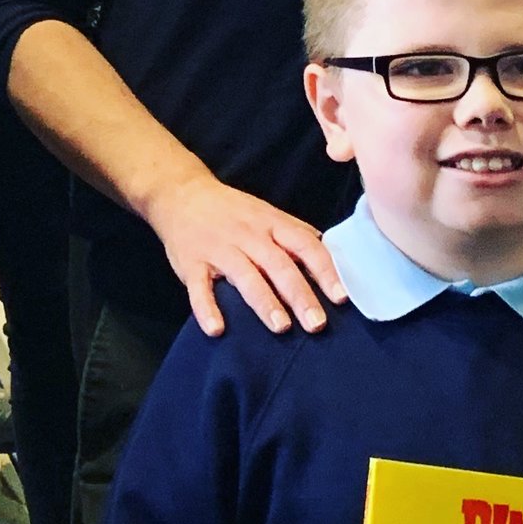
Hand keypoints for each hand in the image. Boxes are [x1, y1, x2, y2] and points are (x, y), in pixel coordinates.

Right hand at [142, 170, 345, 334]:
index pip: (305, 245)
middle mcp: (248, 235)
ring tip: (281, 327)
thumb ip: (296, 235)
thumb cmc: (232, 211)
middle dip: (299, 295)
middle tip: (316, 324)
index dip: (325, 270)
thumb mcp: (267, 214)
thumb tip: (332, 258)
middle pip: (278, 265)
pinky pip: (199, 287)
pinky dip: (206, 308)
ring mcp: (218, 248)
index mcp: (271, 223)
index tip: (341, 297)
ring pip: (244, 276)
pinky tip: (217, 329)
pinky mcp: (191, 262)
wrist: (180, 193)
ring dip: (264, 302)